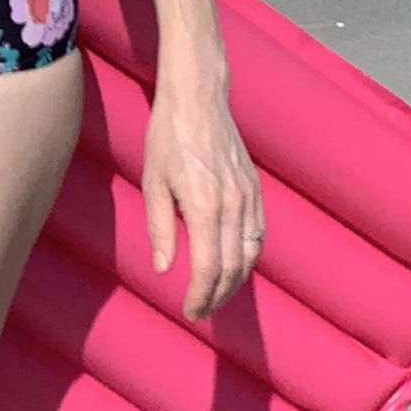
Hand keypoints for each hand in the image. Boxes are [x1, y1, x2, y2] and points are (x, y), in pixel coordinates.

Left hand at [142, 82, 263, 319]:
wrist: (197, 99)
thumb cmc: (168, 138)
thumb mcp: (152, 182)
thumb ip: (159, 228)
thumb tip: (163, 268)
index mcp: (204, 206)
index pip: (207, 267)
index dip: (200, 295)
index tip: (190, 311)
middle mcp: (233, 205)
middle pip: (232, 267)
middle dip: (217, 295)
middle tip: (201, 310)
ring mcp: (248, 197)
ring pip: (250, 254)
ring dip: (235, 280)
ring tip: (216, 294)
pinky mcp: (255, 189)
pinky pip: (258, 233)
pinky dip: (248, 256)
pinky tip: (234, 264)